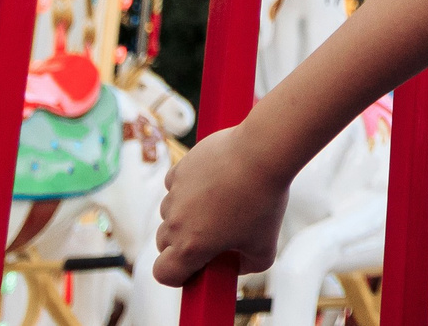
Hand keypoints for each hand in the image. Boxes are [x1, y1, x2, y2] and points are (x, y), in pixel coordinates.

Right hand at [151, 123, 289, 284]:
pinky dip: (188, 187)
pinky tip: (213, 182)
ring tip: (217, 205)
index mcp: (191, 247)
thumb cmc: (264, 200)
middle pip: (164, 243)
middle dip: (183, 244)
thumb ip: (247, 266)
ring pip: (169, 212)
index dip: (177, 276)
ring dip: (185, 214)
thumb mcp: (265, 247)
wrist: (262, 153)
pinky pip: (175, 185)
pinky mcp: (180, 169)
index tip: (196, 268)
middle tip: (212, 236)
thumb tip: (235, 265)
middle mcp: (176, 222)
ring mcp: (175, 193)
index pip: (162, 273)